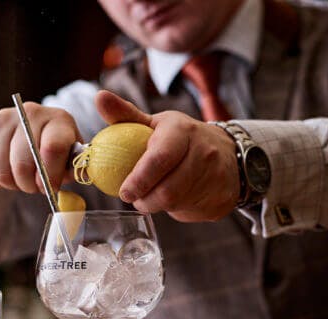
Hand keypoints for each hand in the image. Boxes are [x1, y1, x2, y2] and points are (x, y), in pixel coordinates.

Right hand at [0, 102, 80, 192]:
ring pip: (1, 169)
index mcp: (58, 120)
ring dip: (11, 183)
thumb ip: (73, 169)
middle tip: (33, 187)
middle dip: (28, 184)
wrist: (19, 132)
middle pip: (23, 162)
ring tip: (19, 178)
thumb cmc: (51, 152)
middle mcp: (30, 113)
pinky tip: (3, 170)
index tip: (49, 188)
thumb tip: (75, 182)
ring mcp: (2, 118)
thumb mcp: (67, 158)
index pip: (53, 148)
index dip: (49, 175)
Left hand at [95, 90, 239, 221]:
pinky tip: (174, 200)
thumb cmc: (181, 139)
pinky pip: (189, 212)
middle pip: (167, 189)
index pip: (160, 158)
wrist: (227, 154)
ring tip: (150, 198)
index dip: (139, 179)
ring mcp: (215, 177)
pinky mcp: (220, 199)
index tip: (124, 192)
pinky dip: (175, 210)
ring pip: (176, 204)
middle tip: (134, 197)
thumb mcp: (157, 125)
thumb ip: (126, 116)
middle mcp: (203, 153)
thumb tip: (100, 97)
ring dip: (156, 205)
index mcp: (182, 131)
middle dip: (144, 199)